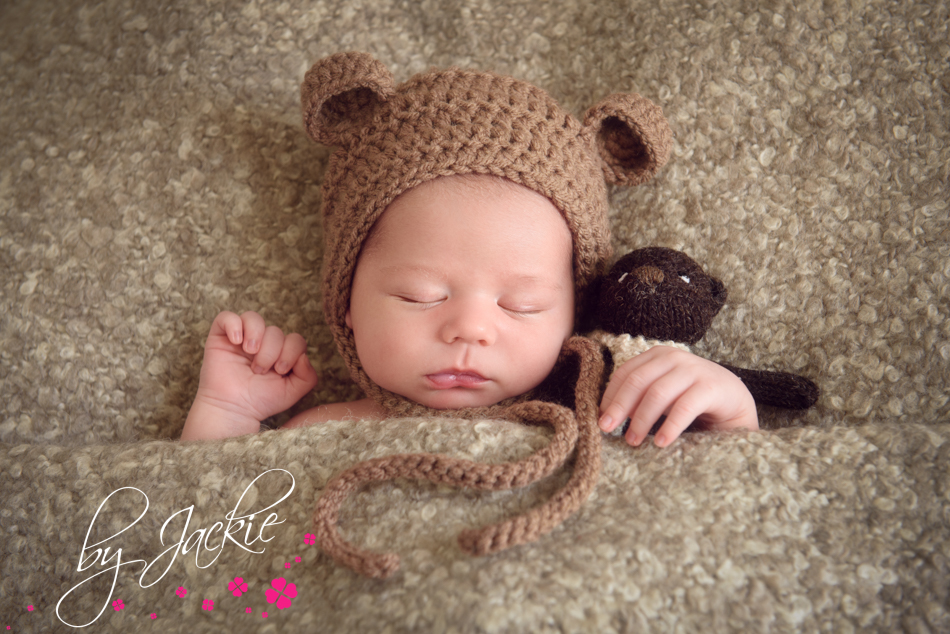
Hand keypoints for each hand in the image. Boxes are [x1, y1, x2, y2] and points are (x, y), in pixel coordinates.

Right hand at [181, 311, 318, 439]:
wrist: (233, 410)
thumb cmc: (260, 401)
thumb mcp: (292, 391)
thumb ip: (308, 376)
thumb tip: (303, 355)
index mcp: (280, 352)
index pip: (295, 339)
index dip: (291, 352)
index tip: (279, 370)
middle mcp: (262, 342)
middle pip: (275, 331)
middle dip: (271, 352)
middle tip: (259, 371)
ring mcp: (241, 338)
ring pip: (253, 318)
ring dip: (256, 335)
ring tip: (250, 352)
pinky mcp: (220, 337)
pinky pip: (226, 317)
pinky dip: (233, 325)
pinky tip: (236, 342)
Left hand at [598, 346, 757, 447]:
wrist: (735, 402)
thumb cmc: (691, 401)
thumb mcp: (662, 396)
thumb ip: (640, 399)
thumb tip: (607, 416)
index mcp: (658, 356)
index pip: (625, 373)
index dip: (610, 396)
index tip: (599, 418)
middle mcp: (674, 358)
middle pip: (637, 381)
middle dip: (619, 407)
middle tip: (607, 430)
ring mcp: (694, 370)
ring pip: (657, 393)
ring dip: (641, 419)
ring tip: (632, 441)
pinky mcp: (712, 387)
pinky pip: (684, 407)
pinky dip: (669, 426)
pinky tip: (660, 442)